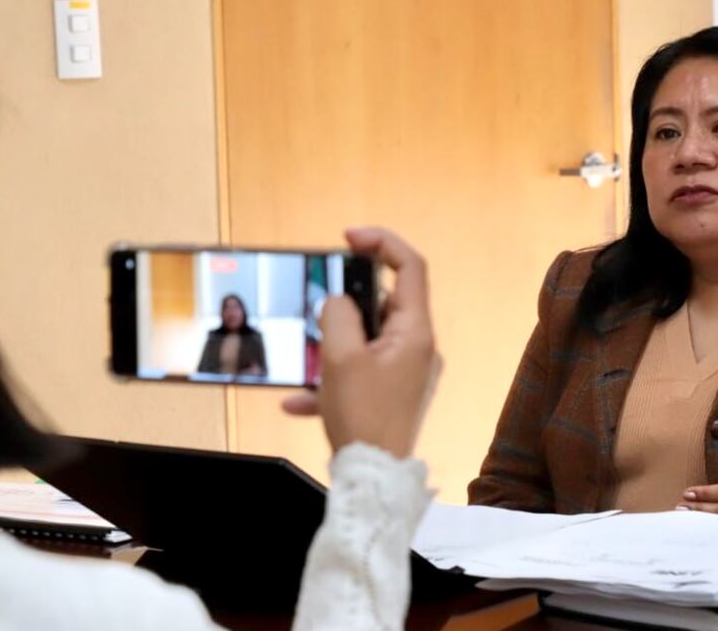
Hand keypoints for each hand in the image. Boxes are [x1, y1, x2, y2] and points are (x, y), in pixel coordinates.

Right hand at [282, 227, 440, 457]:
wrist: (373, 480)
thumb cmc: (363, 418)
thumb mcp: (340, 357)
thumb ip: (338, 315)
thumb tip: (338, 303)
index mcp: (415, 332)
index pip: (409, 266)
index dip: (381, 242)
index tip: (349, 237)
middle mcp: (419, 348)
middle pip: (385, 303)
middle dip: (347, 303)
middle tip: (320, 307)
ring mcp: (408, 372)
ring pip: (368, 339)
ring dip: (334, 345)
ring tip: (311, 364)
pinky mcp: (394, 394)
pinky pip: (361, 373)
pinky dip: (332, 379)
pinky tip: (299, 401)